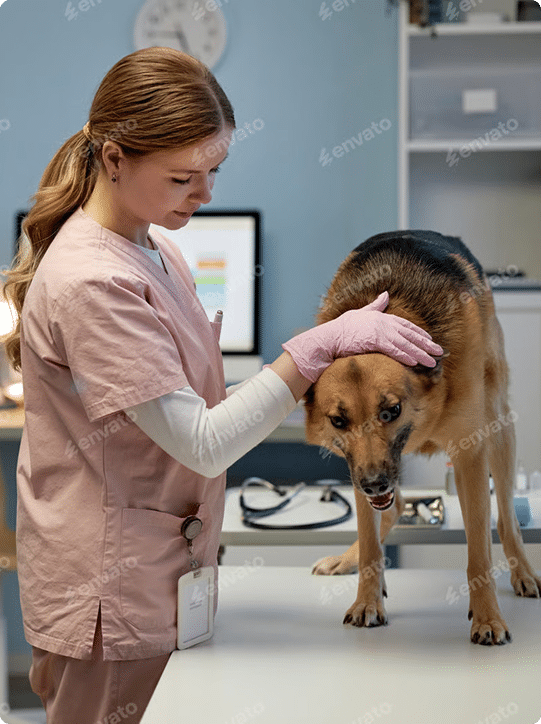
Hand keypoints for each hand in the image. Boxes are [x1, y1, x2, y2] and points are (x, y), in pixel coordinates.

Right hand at [282, 291, 443, 382]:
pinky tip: (415, 362)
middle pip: (410, 334)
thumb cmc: (341, 328)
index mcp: (382, 317)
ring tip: (432, 362)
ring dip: (420, 354)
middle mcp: (384, 322)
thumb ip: (375, 306)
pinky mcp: (375, 341)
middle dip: (426, 344)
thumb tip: (385, 294)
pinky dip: (406, 356)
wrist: (328, 337)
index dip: (419, 333)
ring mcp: (380, 331)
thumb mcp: (360, 313)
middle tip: (440, 352)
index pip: (406, 325)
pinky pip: (394, 350)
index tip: (430, 341)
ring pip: (405, 344)